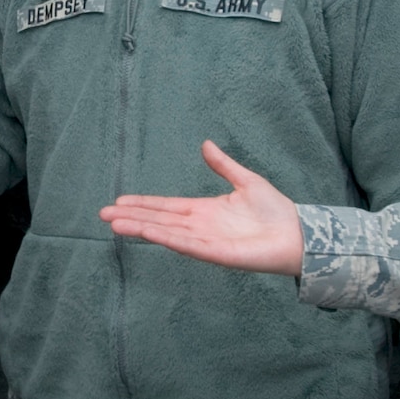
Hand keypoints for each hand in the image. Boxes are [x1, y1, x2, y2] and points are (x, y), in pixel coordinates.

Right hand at [100, 140, 303, 274]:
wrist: (296, 233)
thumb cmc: (274, 210)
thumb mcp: (245, 180)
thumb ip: (223, 165)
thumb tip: (205, 144)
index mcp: (203, 211)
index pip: (165, 207)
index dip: (142, 204)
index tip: (119, 201)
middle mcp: (199, 227)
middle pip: (158, 220)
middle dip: (132, 217)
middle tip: (103, 214)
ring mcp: (205, 242)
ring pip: (166, 233)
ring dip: (140, 228)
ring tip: (114, 224)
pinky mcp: (216, 254)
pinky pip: (187, 245)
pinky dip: (167, 238)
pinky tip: (148, 232)